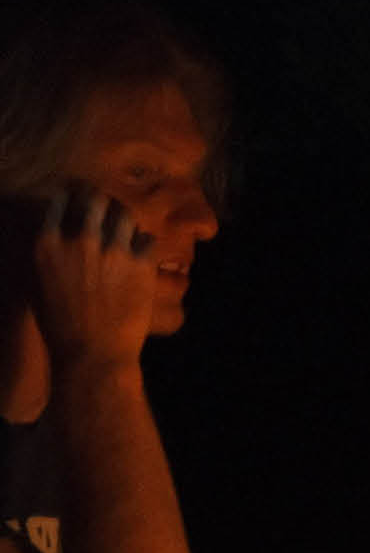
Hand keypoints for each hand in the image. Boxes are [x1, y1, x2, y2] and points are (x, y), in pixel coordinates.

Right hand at [28, 186, 156, 375]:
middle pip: (96, 200)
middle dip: (102, 202)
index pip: (61, 201)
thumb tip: (53, 237)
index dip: (71, 199)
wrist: (94, 353)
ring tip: (127, 229)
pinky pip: (149, 240)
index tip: (77, 201)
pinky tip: (143, 253)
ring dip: (126, 221)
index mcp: (48, 243)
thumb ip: (46, 255)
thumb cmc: (60, 326)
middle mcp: (81, 239)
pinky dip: (146, 245)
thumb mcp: (37, 285)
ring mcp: (114, 250)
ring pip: (126, 215)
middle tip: (106, 207)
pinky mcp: (141, 265)